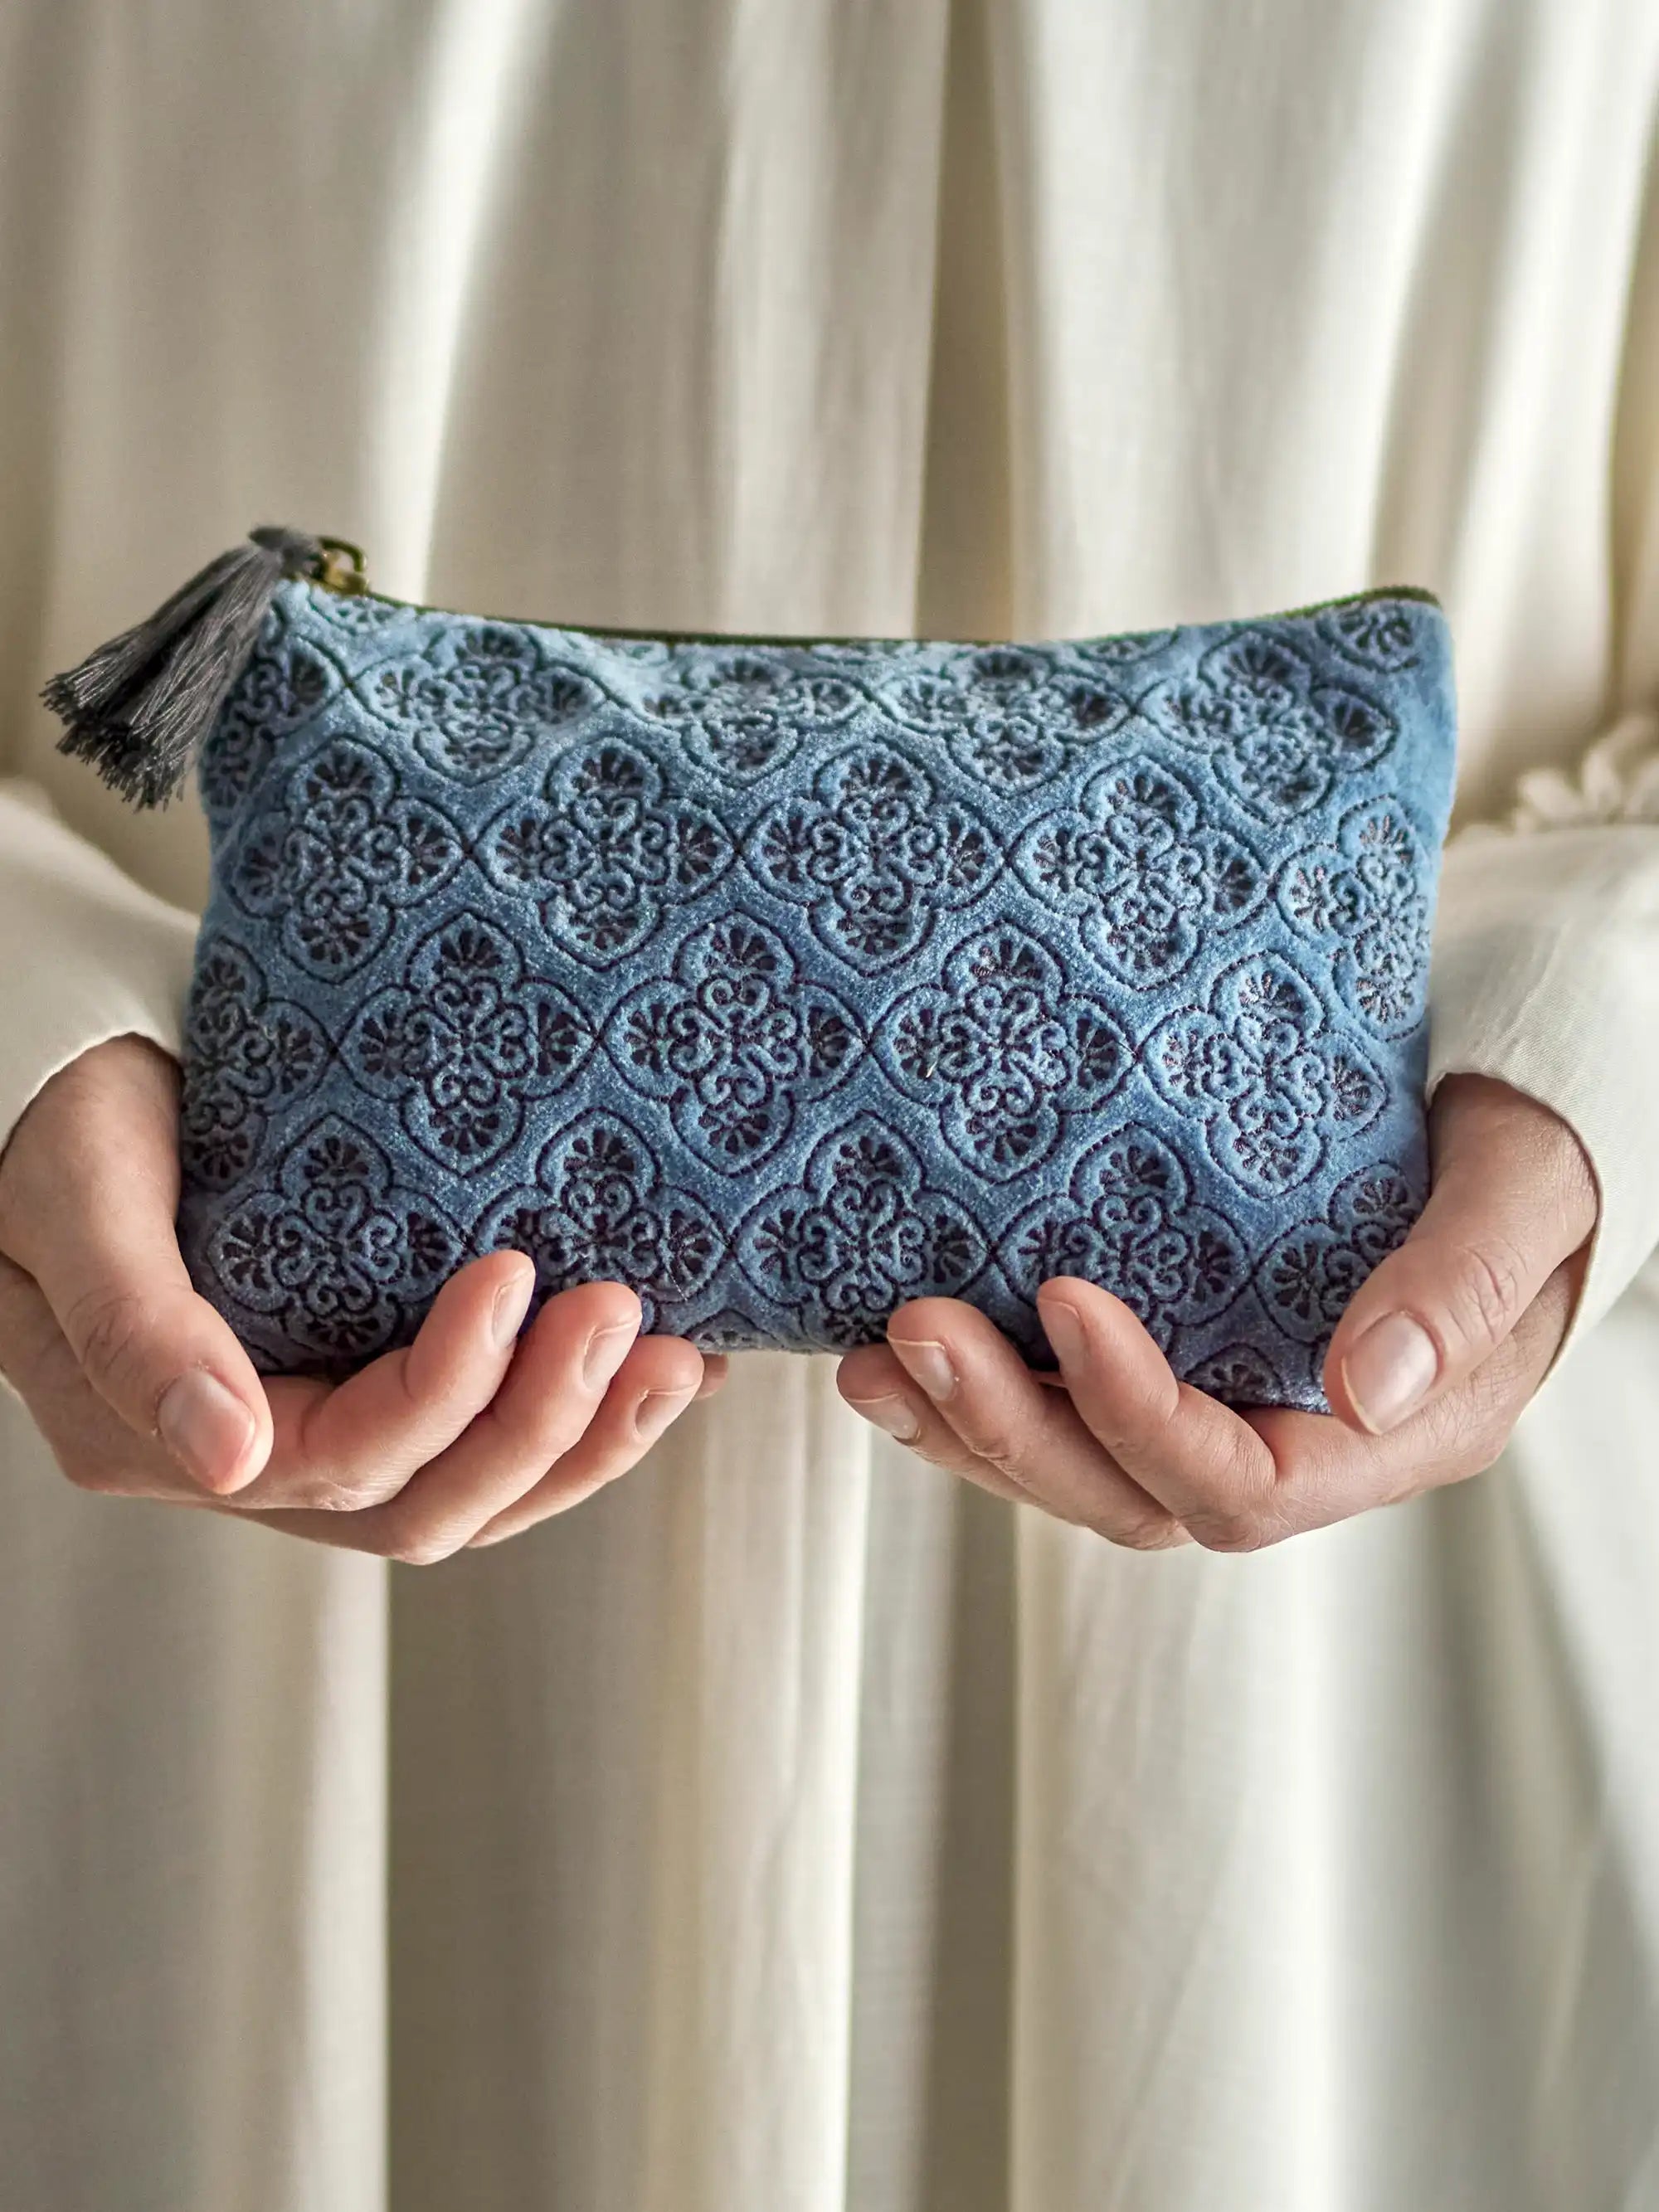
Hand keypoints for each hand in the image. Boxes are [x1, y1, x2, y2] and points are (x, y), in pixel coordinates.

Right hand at [0, 1036, 722, 1559]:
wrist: (63, 1086)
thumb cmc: (57, 1126)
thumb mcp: (79, 1202)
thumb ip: (137, 1328)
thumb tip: (225, 1459)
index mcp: (164, 1436)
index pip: (339, 1458)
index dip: (446, 1387)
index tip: (515, 1272)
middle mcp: (246, 1458)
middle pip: (424, 1501)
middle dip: (542, 1422)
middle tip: (627, 1317)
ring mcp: (314, 1430)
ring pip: (469, 1493)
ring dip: (581, 1437)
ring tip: (676, 1361)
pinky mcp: (366, 1385)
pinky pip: (480, 1442)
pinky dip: (573, 1416)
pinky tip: (652, 1367)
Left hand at [837, 1077, 1596, 1550]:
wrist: (1509, 1135)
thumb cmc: (1527, 1161)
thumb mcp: (1520, 1199)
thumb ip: (1459, 1285)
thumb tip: (1367, 1387)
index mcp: (1391, 1435)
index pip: (1241, 1480)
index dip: (1139, 1409)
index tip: (1064, 1296)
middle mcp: (1297, 1449)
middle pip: (1133, 1495)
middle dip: (1013, 1425)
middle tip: (913, 1330)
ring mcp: (1230, 1418)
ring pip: (1082, 1473)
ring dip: (969, 1425)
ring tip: (874, 1358)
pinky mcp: (1178, 1368)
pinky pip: (1067, 1419)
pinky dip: (981, 1394)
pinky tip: (904, 1349)